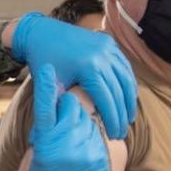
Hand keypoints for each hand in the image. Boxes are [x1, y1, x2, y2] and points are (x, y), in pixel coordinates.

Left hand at [11, 12, 136, 139]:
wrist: (40, 34)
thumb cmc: (44, 65)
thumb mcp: (53, 88)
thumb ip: (66, 107)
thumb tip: (74, 131)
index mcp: (88, 67)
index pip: (106, 100)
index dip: (112, 121)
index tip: (114, 136)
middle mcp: (102, 55)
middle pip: (119, 92)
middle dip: (122, 115)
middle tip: (122, 133)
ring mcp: (107, 47)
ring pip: (126, 79)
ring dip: (129, 101)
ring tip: (129, 119)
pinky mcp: (109, 42)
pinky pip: (124, 66)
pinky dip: (128, 83)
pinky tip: (128, 98)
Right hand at [29, 63, 109, 170]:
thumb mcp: (41, 158)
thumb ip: (48, 134)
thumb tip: (55, 113)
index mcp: (45, 142)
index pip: (44, 107)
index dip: (44, 86)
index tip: (45, 67)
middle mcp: (64, 142)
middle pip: (73, 107)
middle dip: (73, 105)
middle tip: (71, 113)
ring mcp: (84, 148)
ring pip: (90, 118)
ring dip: (87, 119)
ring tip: (80, 137)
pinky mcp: (100, 156)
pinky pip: (100, 134)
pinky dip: (97, 135)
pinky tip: (92, 147)